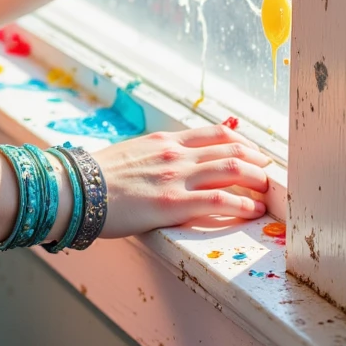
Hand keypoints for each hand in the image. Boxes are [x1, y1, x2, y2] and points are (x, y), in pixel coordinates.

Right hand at [92, 122, 271, 237]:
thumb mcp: (131, 155)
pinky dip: (241, 205)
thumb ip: (155, 156)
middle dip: (257, 160)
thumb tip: (166, 163)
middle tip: (269, 172)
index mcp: (165, 141)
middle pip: (230, 149)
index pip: (214, 133)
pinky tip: (252, 211)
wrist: (75, 189)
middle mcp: (175, 154)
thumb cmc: (97, 177)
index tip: (254, 151)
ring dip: (257, 180)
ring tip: (268, 192)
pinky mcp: (172, 203)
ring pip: (231, 170)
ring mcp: (176, 177)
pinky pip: (218, 201)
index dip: (241, 142)